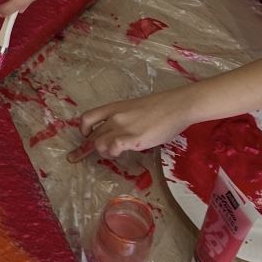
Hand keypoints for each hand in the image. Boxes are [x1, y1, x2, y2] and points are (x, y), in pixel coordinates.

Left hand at [70, 88, 197, 158]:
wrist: (177, 106)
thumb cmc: (162, 107)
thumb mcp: (135, 108)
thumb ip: (124, 118)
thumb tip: (120, 131)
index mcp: (115, 107)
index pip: (87, 118)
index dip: (83, 130)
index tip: (85, 137)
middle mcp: (115, 117)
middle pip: (93, 135)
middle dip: (89, 148)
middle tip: (89, 156)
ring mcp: (123, 127)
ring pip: (98, 144)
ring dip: (103, 152)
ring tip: (114, 153)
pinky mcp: (133, 138)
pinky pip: (113, 147)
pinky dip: (113, 152)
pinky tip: (121, 153)